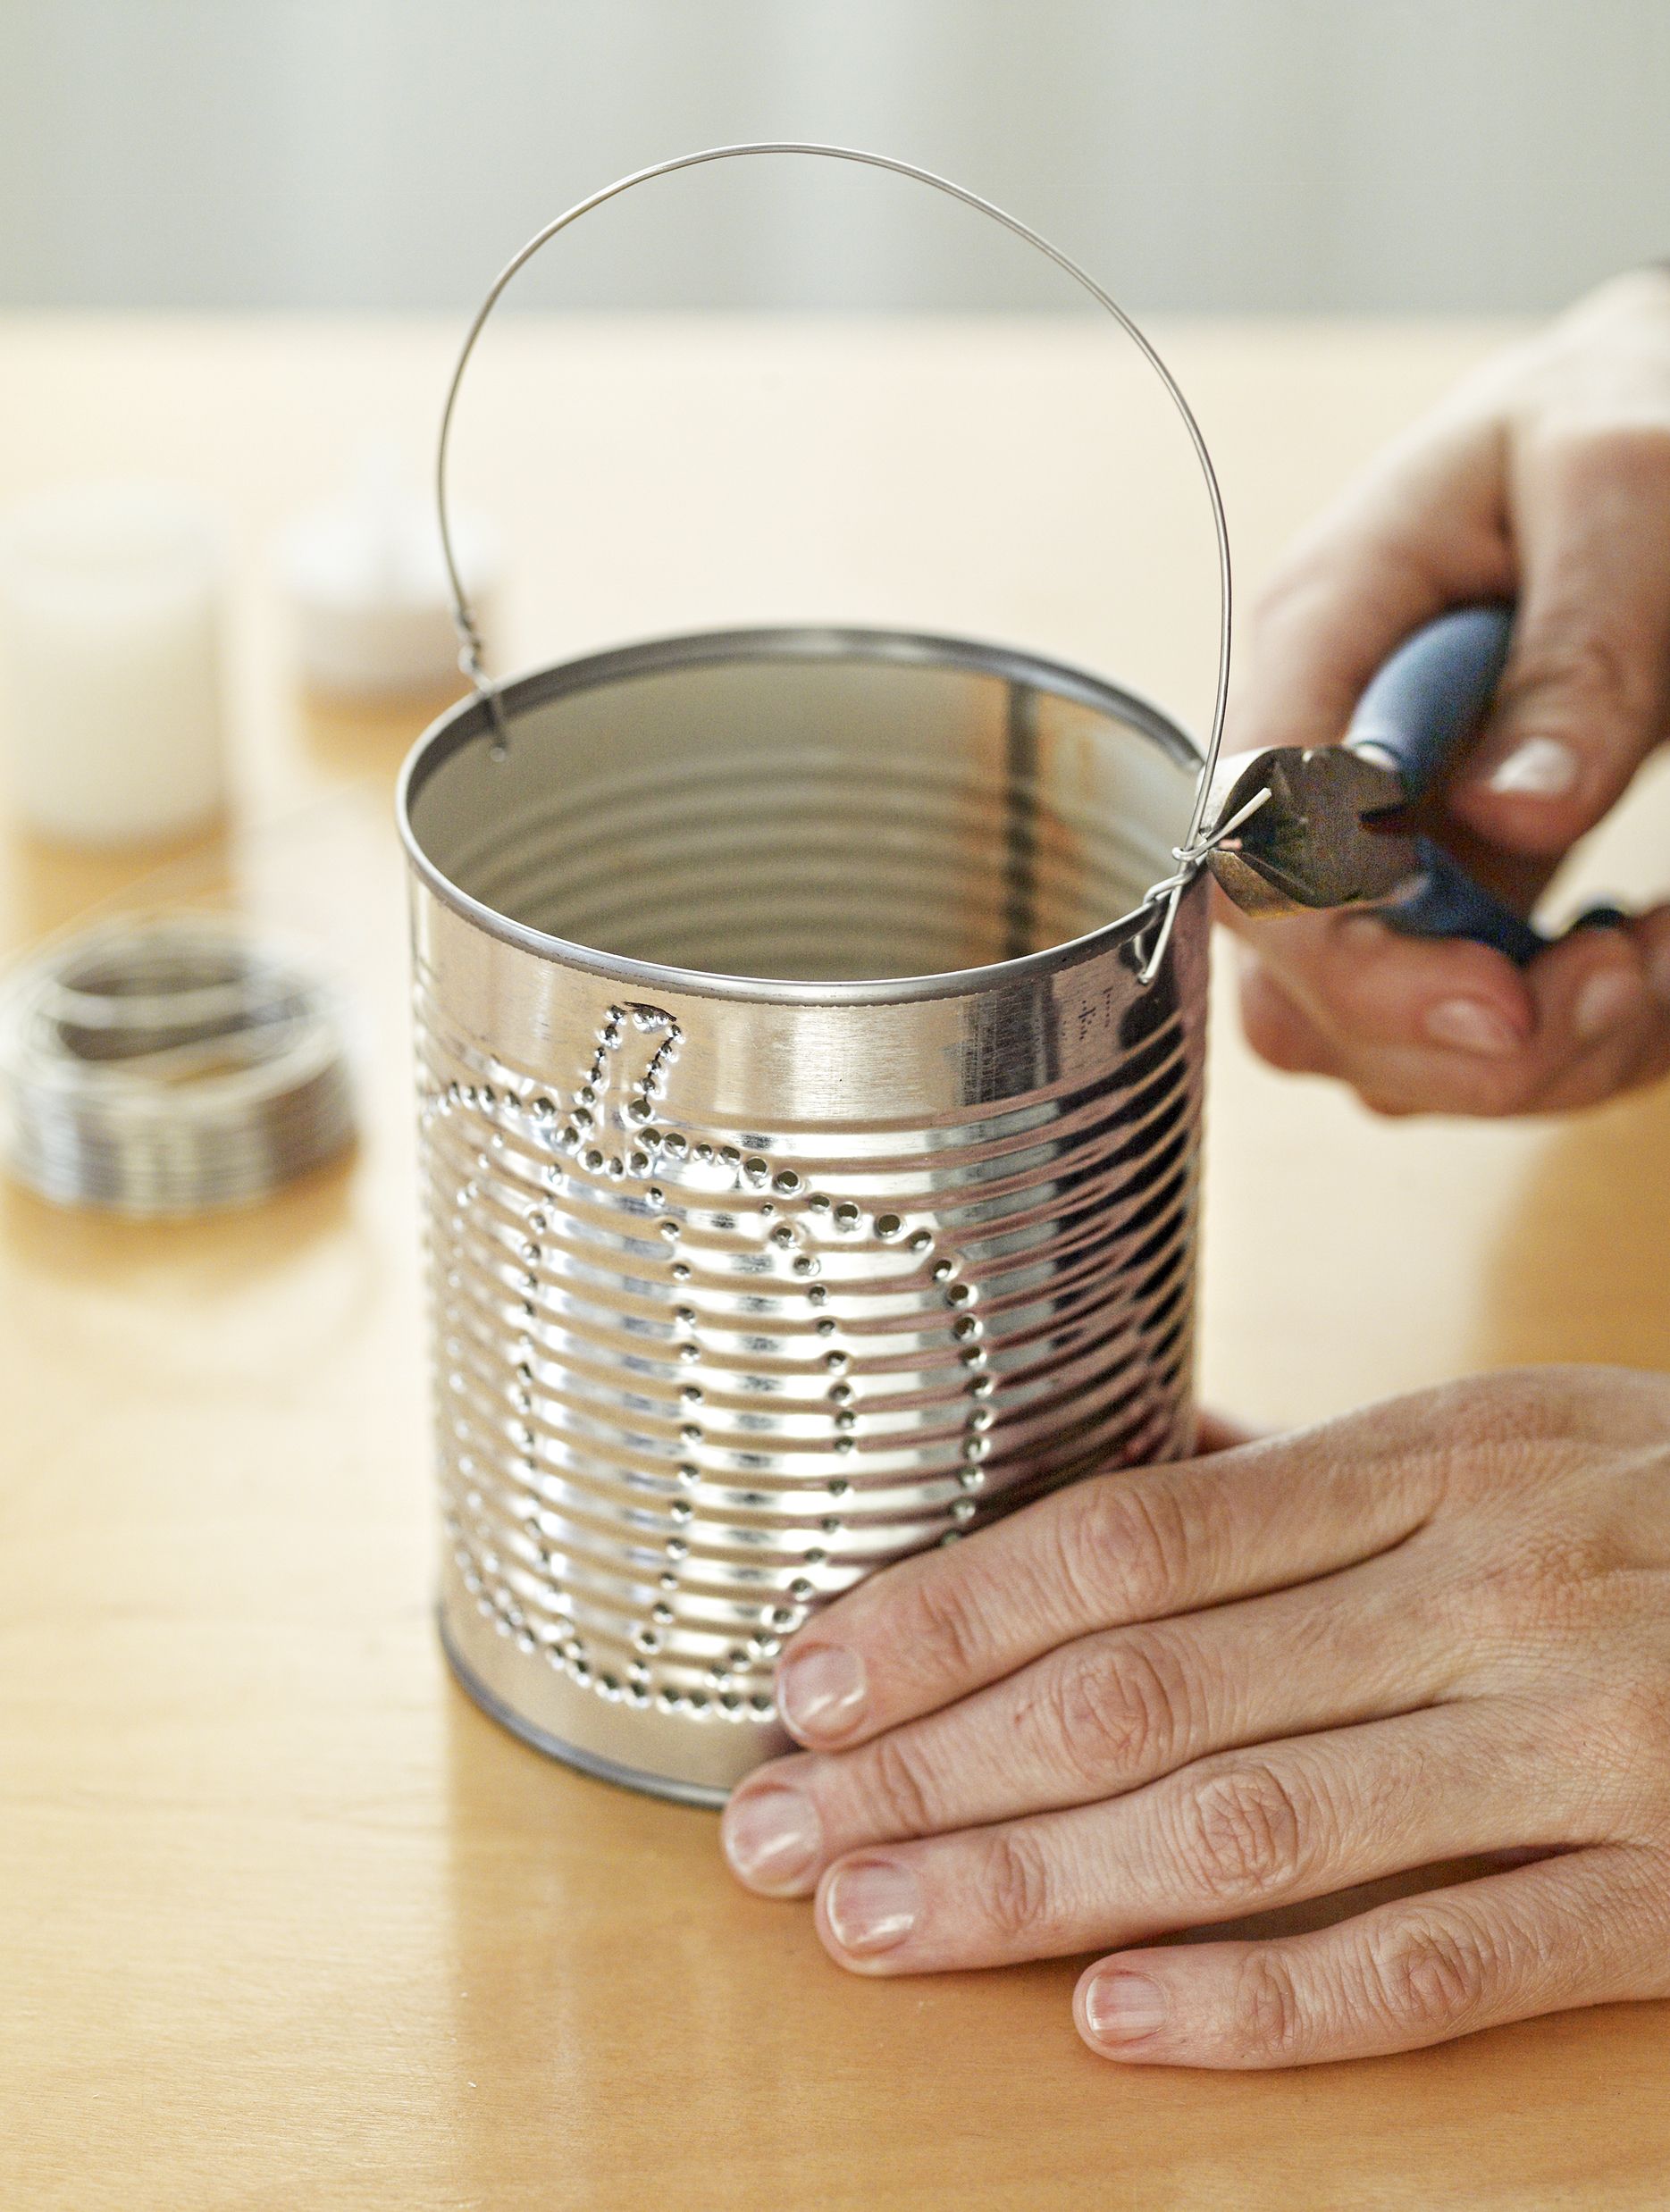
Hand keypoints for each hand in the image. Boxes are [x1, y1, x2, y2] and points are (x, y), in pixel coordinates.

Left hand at [720, 1369, 1669, 2067]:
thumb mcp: (1516, 1440)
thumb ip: (1312, 1484)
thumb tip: (1101, 1494)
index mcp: (1444, 1451)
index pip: (1134, 1536)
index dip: (950, 1609)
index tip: (807, 1674)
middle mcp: (1499, 1580)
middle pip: (1149, 1682)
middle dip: (934, 1763)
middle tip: (774, 1828)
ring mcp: (1592, 1735)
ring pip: (1252, 1819)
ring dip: (1034, 1881)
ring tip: (870, 1923)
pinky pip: (1439, 1960)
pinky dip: (1268, 1998)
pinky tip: (1116, 2021)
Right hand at [1230, 268, 1669, 1114]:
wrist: (1647, 405)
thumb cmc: (1624, 401)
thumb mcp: (1625, 477)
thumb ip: (1578, 654)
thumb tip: (1514, 821)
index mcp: (1319, 639)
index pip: (1252, 853)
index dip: (1351, 959)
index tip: (1509, 997)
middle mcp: (1323, 764)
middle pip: (1293, 990)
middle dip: (1442, 1042)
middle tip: (1619, 988)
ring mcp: (1387, 836)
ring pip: (1367, 1040)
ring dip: (1512, 1061)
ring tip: (1651, 970)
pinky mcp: (1459, 880)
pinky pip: (1464, 1022)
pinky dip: (1569, 1039)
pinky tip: (1651, 958)